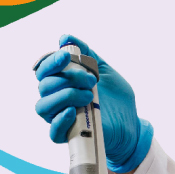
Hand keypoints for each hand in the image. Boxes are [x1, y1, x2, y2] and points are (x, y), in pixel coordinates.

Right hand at [34, 35, 153, 173]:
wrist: (130, 122)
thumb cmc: (116, 97)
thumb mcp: (104, 69)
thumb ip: (86, 53)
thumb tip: (65, 37)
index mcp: (62, 82)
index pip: (44, 70)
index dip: (51, 61)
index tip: (66, 56)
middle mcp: (57, 99)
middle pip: (44, 85)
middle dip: (68, 77)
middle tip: (92, 80)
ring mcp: (61, 117)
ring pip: (43, 105)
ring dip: (65, 96)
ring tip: (89, 95)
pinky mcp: (69, 136)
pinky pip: (53, 132)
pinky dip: (60, 120)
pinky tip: (74, 111)